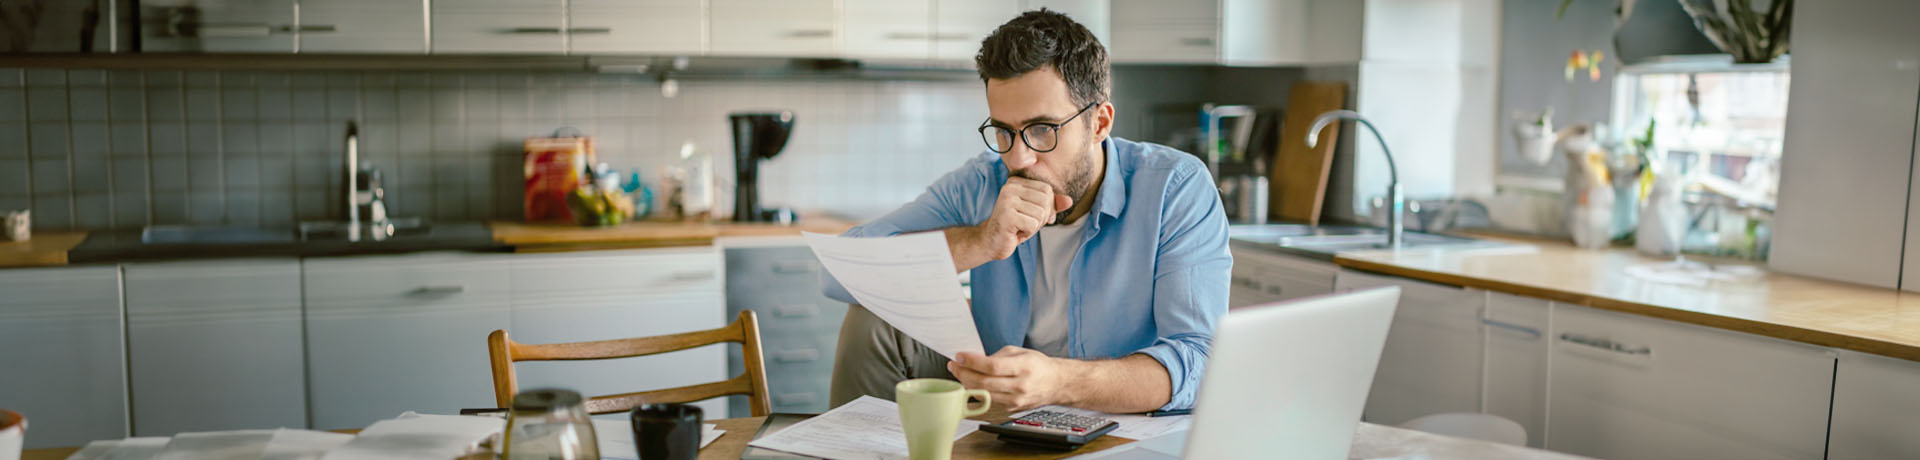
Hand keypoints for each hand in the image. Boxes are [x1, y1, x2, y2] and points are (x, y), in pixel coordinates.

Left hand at [947, 346, 1073, 410]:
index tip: (960, 356)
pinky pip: (989, 400)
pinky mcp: (1012, 409)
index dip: (972, 362)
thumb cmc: (1038, 366)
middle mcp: (1020, 386)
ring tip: (960, 373)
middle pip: (984, 382)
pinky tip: (972, 383)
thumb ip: (998, 356)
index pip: (992, 366)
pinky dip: (977, 391)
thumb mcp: (1020, 352)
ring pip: (984, 394)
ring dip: (967, 383)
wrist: (1056, 384)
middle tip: (954, 365)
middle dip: (964, 373)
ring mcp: (1016, 400)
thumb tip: (975, 360)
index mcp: (1023, 367)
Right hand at [961, 178, 1072, 264]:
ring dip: (1034, 226)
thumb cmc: (1015, 226)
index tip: (1033, 215)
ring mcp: (1006, 201)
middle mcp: (1009, 187)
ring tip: (1020, 226)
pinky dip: (1028, 232)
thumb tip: (1069, 201)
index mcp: (1016, 182)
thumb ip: (1052, 205)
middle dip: (1042, 217)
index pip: (1047, 190)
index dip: (1047, 206)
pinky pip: (1033, 224)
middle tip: (1026, 223)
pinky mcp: (1006, 216)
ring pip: (1041, 213)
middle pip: (1046, 200)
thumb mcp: (1036, 213)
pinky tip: (1016, 232)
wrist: (992, 242)